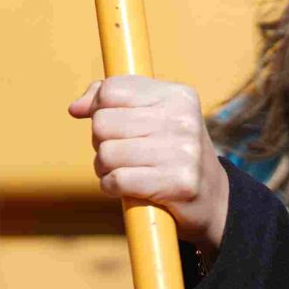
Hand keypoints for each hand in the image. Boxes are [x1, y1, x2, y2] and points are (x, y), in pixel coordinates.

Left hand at [69, 74, 230, 258]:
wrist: (212, 199)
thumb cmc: (172, 153)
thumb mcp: (152, 117)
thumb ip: (113, 102)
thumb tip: (76, 108)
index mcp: (178, 96)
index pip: (112, 90)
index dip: (98, 108)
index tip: (110, 124)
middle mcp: (183, 120)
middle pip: (103, 122)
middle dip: (101, 141)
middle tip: (121, 152)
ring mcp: (183, 152)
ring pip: (106, 152)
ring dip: (104, 167)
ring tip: (123, 170)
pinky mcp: (178, 183)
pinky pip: (117, 180)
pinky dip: (111, 187)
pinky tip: (125, 188)